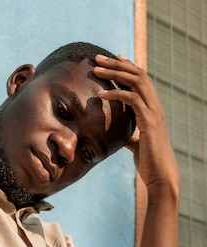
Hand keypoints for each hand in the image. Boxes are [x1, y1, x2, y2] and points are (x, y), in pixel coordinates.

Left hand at [93, 54, 179, 195]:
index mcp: (152, 110)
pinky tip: (100, 95)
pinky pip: (132, 100)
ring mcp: (154, 113)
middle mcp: (155, 107)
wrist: (161, 176)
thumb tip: (124, 137)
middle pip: (138, 74)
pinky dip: (116, 94)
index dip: (127, 67)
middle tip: (98, 58)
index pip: (140, 80)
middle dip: (117, 64)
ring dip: (115, 73)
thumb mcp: (137, 146)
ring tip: (97, 69)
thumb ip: (131, 137)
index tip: (111, 59)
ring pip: (136, 82)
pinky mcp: (149, 122)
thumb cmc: (150, 163)